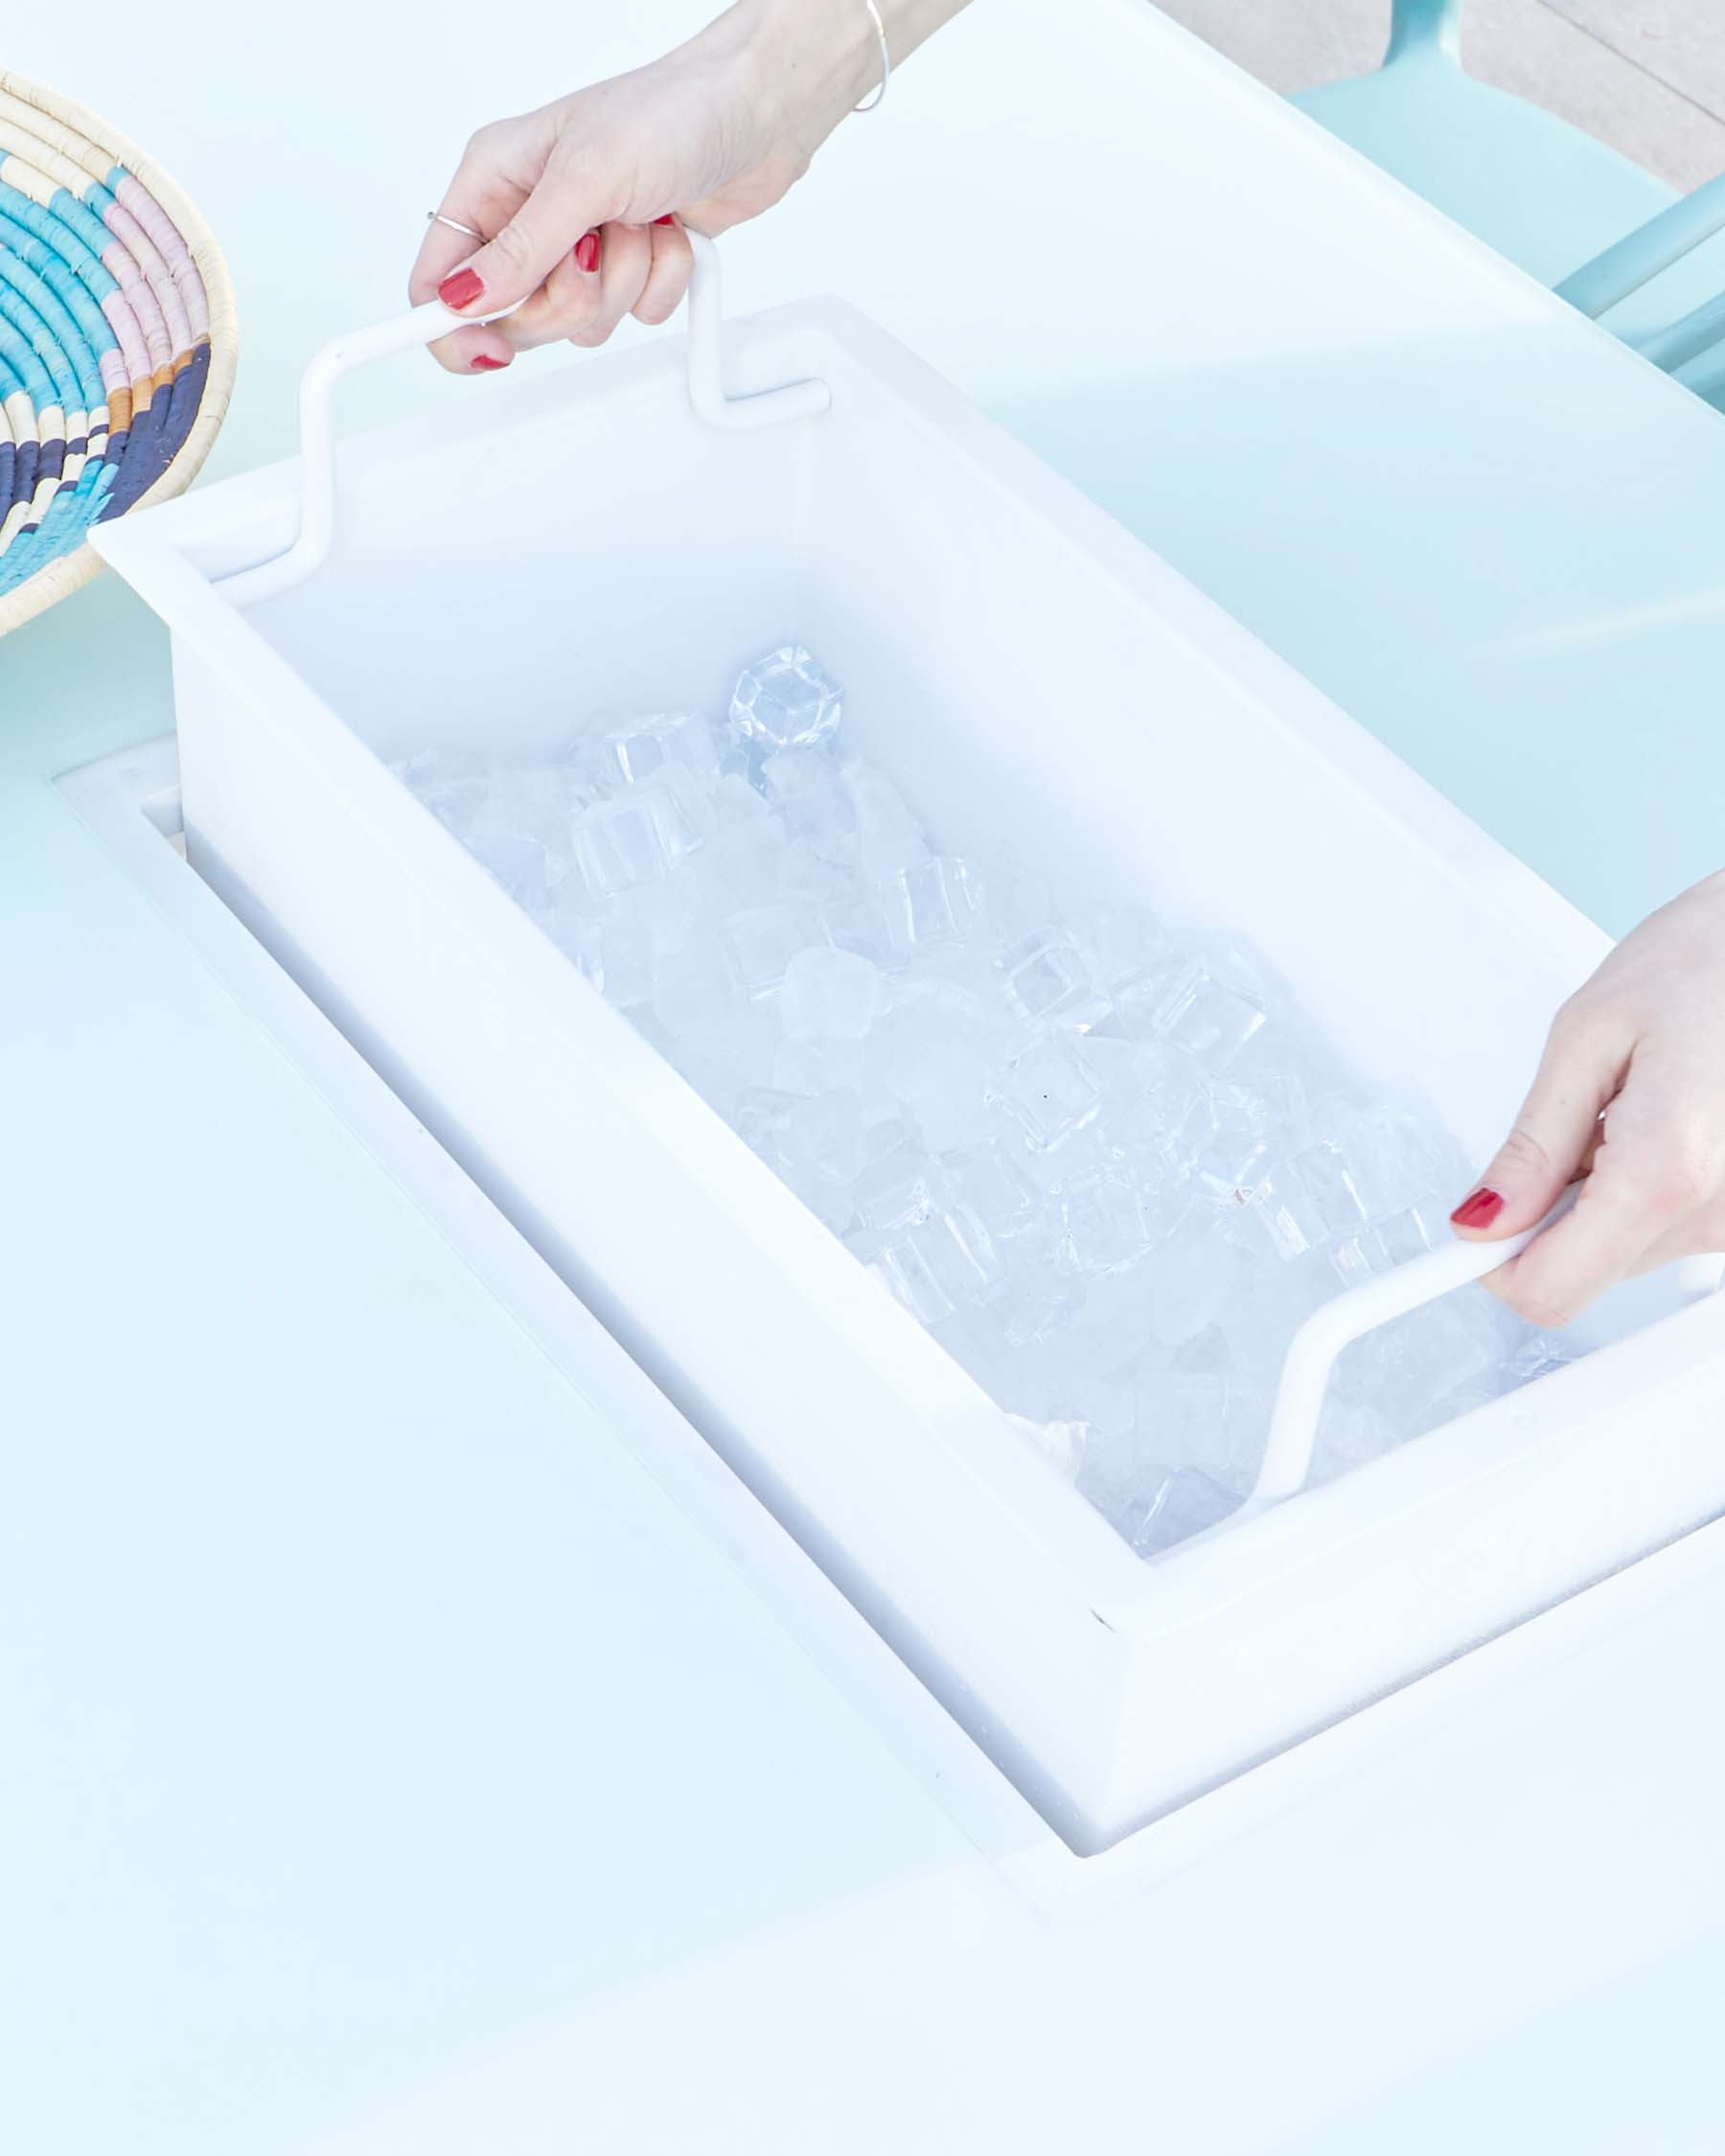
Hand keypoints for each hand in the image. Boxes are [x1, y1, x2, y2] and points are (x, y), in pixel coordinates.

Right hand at [409, 0, 968, 373]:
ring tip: (640, 222)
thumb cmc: (670, 113)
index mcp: (496, 180)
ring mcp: (585, 247)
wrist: (756, 113)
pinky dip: (660, 282)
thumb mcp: (585, 177)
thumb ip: (523, 249)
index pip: (440, 277)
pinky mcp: (633, 266)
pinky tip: (668, 230)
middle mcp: (534, 217)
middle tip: (593, 249)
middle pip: (517, 315)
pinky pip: (634, 316)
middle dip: (569, 293)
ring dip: (623, 282)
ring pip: (580, 323)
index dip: (452, 326)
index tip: (488, 351)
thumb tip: (467, 301)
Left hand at [1450, 869, 1724, 1325]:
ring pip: (1627, 1251)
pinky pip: (1672, 1228)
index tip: (1473, 1229)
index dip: (1496, 1262)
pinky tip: (1673, 1121)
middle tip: (1582, 1120)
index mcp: (1667, 1169)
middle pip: (1586, 1270)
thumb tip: (1482, 1220)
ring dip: (1608, 1193)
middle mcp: (1720, 1212)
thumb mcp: (1588, 1036)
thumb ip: (1533, 1144)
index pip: (1550, 1289)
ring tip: (1640, 1105)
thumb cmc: (1705, 962)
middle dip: (1556, 1211)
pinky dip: (1652, 1187)